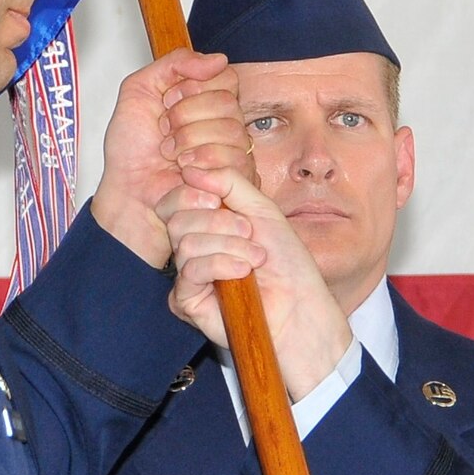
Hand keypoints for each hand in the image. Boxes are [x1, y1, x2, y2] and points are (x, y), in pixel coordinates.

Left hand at [93, 50, 252, 267]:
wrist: (129, 190)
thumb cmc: (131, 150)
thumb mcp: (139, 91)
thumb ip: (174, 63)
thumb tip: (217, 59)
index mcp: (205, 98)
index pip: (225, 77)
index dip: (193, 88)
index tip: (167, 102)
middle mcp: (223, 122)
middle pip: (227, 102)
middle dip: (185, 117)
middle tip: (165, 132)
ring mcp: (233, 150)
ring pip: (231, 129)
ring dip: (189, 142)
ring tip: (171, 154)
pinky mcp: (236, 177)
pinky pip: (233, 157)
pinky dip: (199, 163)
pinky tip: (184, 171)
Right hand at [162, 171, 351, 399]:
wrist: (299, 306)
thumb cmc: (285, 262)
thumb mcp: (261, 210)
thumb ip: (228, 183)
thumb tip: (189, 168)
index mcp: (205, 224)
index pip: (174, 199)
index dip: (191, 193)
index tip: (220, 200)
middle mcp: (191, 247)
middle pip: (176, 218)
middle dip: (218, 221)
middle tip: (249, 232)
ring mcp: (187, 275)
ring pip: (185, 243)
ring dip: (228, 245)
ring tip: (255, 258)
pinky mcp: (186, 301)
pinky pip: (190, 271)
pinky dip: (221, 265)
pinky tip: (243, 273)